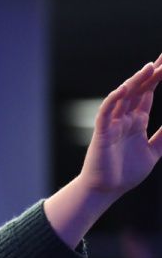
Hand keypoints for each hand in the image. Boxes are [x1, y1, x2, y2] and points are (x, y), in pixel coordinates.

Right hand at [77, 55, 161, 196]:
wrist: (106, 191)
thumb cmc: (125, 174)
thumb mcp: (154, 152)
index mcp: (137, 122)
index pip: (148, 94)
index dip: (158, 79)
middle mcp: (124, 119)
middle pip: (139, 91)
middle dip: (151, 74)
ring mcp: (113, 124)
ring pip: (124, 97)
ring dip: (136, 82)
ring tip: (150, 67)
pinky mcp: (102, 133)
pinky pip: (106, 113)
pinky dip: (114, 100)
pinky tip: (124, 89)